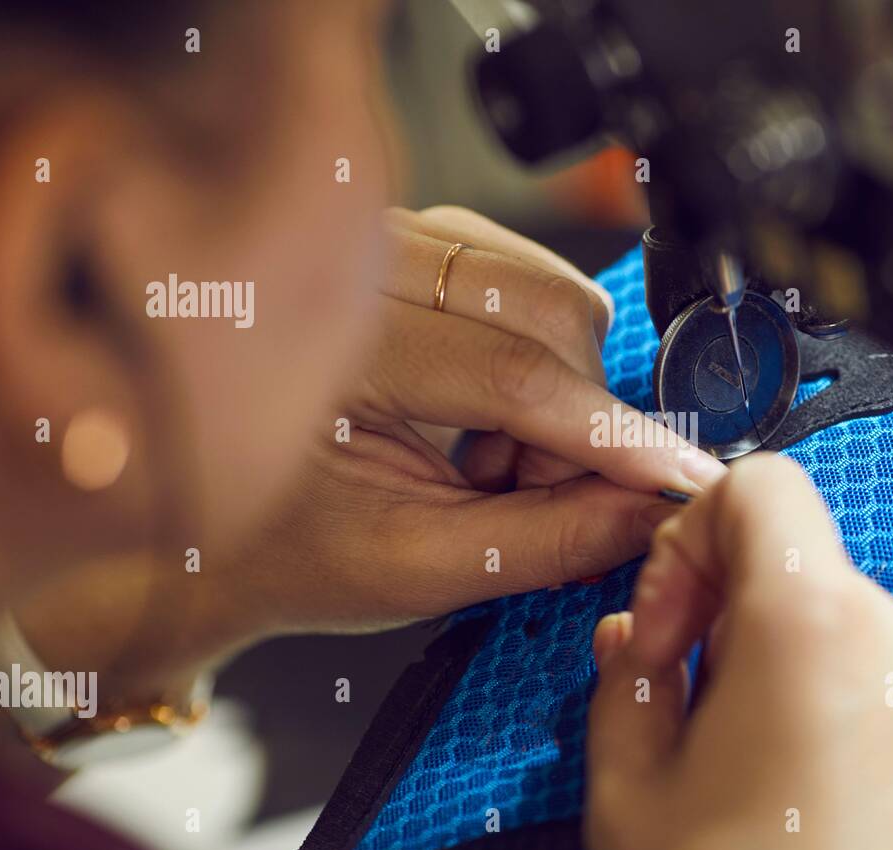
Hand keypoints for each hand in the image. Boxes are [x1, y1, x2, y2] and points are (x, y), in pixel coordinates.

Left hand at [233, 206, 725, 635]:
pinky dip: (542, 363)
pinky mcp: (423, 242)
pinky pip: (534, 283)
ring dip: (558, 393)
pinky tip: (485, 420)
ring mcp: (391, 238)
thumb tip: (653, 510)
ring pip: (553, 293)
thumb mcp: (416, 567)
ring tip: (489, 462)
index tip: (679, 479)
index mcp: (325, 344)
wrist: (214, 516)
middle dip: (575, 422)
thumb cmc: (283, 545)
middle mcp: (354, 260)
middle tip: (528, 497)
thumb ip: (546, 539)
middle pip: (549, 315)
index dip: (609, 435)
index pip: (510, 374)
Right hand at [585, 454, 892, 849]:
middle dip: (717, 606)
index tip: (663, 612)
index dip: (687, 534)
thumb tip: (633, 637)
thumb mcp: (632, 786)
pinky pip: (866, 665)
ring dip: (761, 652)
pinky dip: (812, 687)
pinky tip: (774, 770)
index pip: (760, 488)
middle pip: (790, 554)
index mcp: (819, 625)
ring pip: (826, 611)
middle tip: (675, 685)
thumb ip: (621, 677)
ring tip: (723, 748)